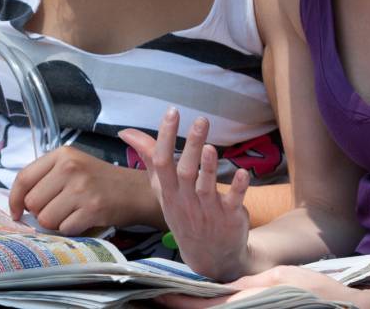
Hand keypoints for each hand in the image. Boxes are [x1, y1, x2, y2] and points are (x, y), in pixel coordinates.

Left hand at [8, 145, 155, 234]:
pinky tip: (84, 219)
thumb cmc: (100, 180)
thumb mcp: (74, 166)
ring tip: (73, 213)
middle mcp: (70, 168)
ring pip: (46, 219)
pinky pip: (65, 229)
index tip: (16, 212)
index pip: (24, 178)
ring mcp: (82, 188)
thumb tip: (19, 203)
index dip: (14, 199)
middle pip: (33, 203)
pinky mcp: (92, 208)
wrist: (135, 190)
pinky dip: (72, 229)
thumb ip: (47, 177)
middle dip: (41, 212)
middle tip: (59, 208)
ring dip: (57, 222)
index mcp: (62, 155)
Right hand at [119, 108, 251, 280]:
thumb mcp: (163, 189)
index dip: (165, 137)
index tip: (172, 112)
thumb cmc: (183, 214)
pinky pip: (233, 202)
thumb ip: (149, 158)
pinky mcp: (229, 217)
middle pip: (185, 172)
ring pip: (206, 186)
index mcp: (168, 191)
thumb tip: (126, 132)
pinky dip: (238, 188)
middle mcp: (185, 200)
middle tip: (200, 120)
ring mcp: (208, 210)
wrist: (209, 256)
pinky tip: (244, 172)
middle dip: (191, 146)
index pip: (162, 162)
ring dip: (209, 167)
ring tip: (210, 146)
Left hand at [156, 267, 365, 308]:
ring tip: (180, 296)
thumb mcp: (275, 278)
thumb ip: (244, 286)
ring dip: (199, 307)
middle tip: (162, 294)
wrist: (339, 306)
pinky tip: (210, 300)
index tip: (160, 294)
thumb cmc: (311, 289)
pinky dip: (216, 307)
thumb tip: (219, 290)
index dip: (179, 302)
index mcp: (246, 307)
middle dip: (184, 306)